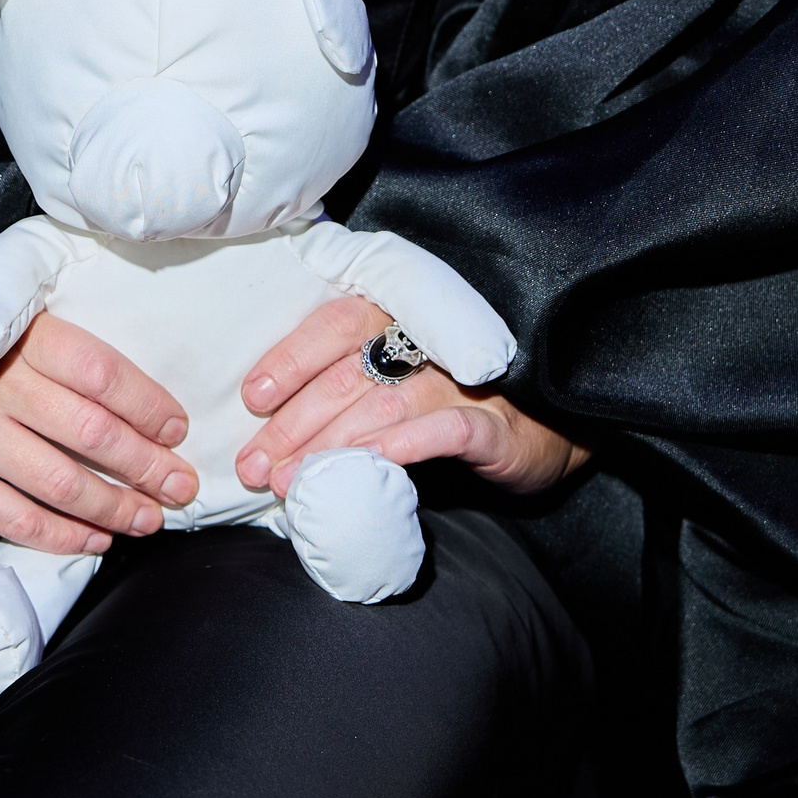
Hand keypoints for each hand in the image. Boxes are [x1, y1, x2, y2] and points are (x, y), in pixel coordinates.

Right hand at [0, 311, 198, 556]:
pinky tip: (94, 540)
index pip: (103, 375)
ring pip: (60, 483)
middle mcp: (3, 386)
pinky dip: (60, 536)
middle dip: (146, 466)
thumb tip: (133, 388)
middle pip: (92, 433)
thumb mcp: (8, 311)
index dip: (148, 406)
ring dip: (113, 507)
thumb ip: (61, 340)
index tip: (177, 429)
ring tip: (148, 519)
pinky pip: (14, 519)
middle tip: (181, 486)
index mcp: (24, 336)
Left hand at [235, 295, 587, 498]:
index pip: (333, 325)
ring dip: (330, 446)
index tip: (252, 397)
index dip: (291, 358)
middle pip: (347, 375)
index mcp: (396, 316)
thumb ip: (345, 385)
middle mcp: (425, 341)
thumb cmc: (451, 398)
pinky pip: (441, 430)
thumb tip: (271, 424)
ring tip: (290, 481)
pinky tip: (369, 467)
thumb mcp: (397, 376)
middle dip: (293, 423)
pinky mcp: (491, 424)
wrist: (546, 424)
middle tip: (254, 465)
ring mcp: (461, 380)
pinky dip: (401, 447)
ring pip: (383, 406)